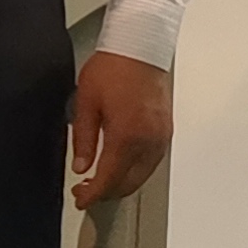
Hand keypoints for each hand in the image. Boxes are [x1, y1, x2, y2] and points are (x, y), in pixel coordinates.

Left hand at [70, 51, 173, 210]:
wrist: (140, 47)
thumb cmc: (112, 68)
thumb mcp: (86, 102)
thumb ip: (83, 139)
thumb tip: (81, 167)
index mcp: (126, 135)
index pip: (109, 179)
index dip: (93, 195)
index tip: (81, 200)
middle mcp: (148, 141)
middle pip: (128, 183)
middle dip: (106, 193)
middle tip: (85, 191)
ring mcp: (160, 137)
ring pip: (142, 176)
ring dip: (122, 184)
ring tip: (100, 180)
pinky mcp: (166, 131)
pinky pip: (152, 162)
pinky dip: (135, 171)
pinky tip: (121, 167)